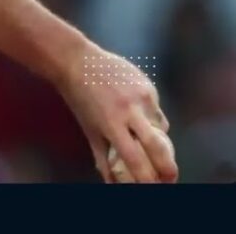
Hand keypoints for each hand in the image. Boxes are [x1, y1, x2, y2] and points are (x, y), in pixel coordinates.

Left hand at [56, 44, 177, 182]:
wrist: (77, 61)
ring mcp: (142, 96)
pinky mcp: (148, 85)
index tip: (151, 186)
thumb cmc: (80, 98)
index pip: (134, 157)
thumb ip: (102, 156)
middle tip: (170, 179)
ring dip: (159, 140)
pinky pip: (157, 110)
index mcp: (111, 123)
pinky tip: (138, 114)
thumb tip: (111, 181)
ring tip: (149, 143)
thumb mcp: (89, 128)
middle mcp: (129, 110)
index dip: (146, 176)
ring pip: (161, 128)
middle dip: (167, 167)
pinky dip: (151, 118)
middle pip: (158, 146)